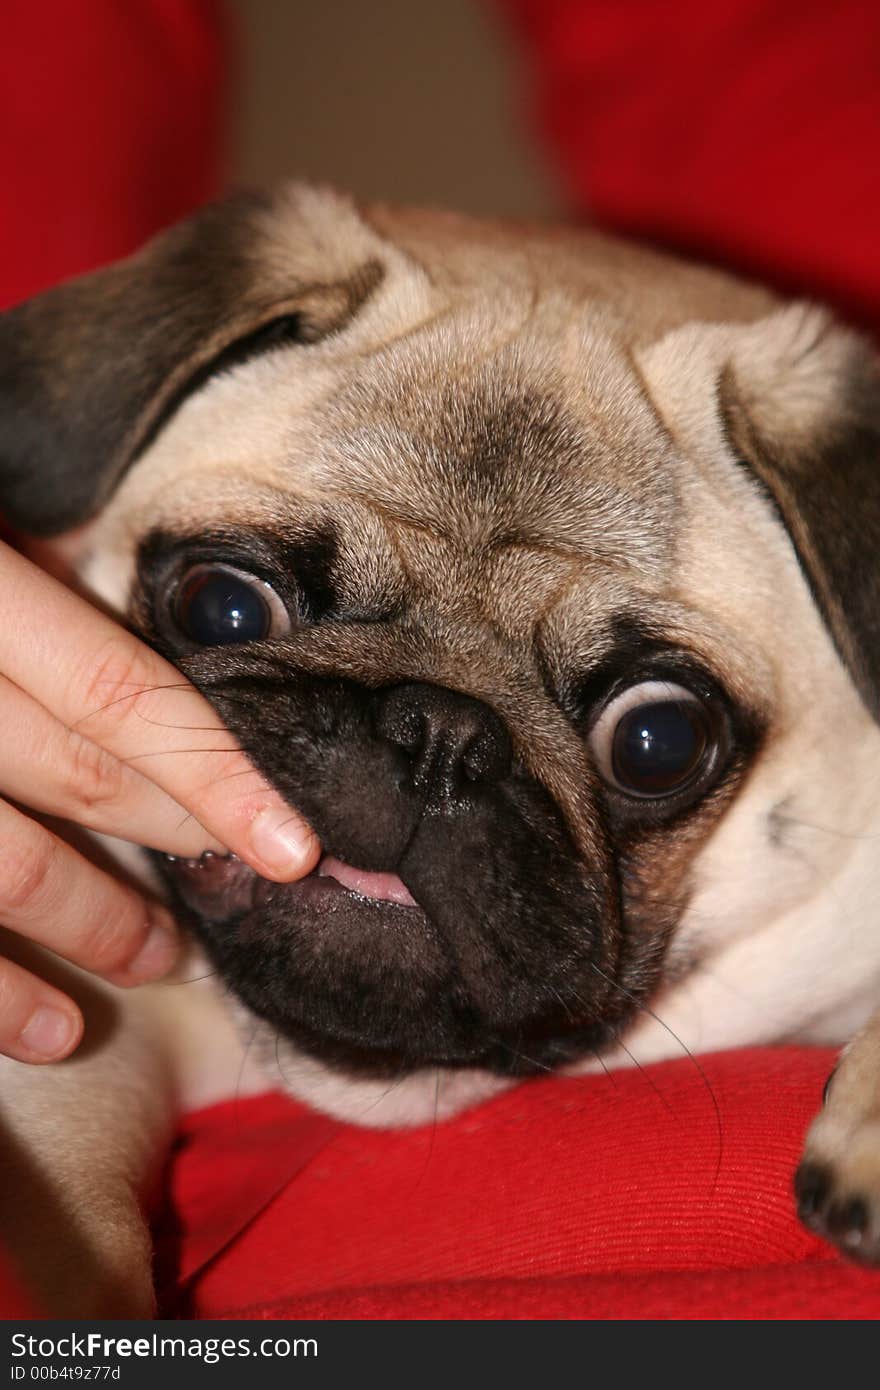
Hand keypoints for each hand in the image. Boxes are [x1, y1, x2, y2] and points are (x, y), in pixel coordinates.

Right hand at [0, 541, 319, 1063]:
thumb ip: (29, 580)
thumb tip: (131, 630)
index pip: (117, 693)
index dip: (215, 774)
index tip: (295, 844)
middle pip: (74, 775)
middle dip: (175, 841)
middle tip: (243, 891)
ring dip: (92, 925)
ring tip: (161, 960)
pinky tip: (43, 1029)